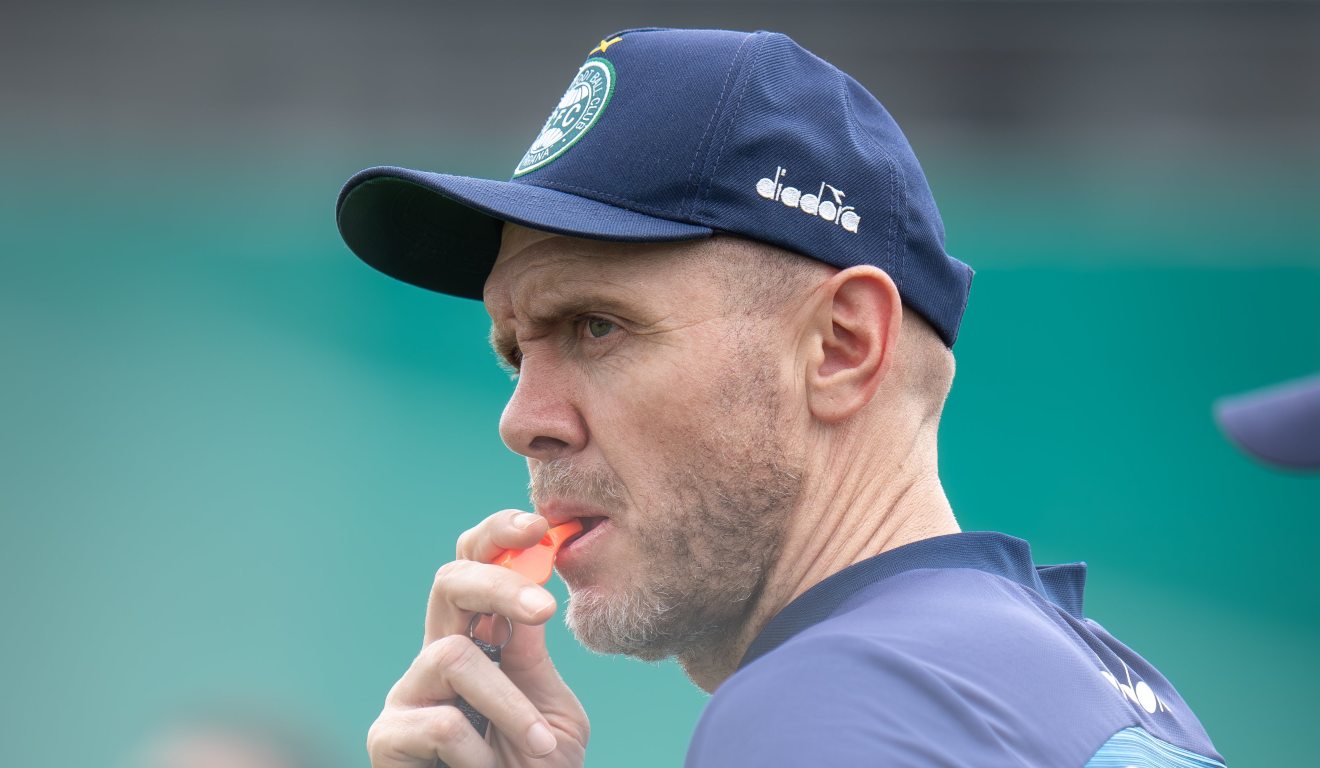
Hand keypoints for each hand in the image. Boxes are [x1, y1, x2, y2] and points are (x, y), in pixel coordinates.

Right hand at [367, 510, 588, 767]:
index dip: (497, 536)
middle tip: (543, 608)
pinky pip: (438, 722)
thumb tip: (532, 589)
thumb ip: (531, 656)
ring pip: (452, 657)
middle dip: (497, 583)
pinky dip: (479, 751)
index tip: (538, 525)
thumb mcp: (550, 709)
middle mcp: (437, 658)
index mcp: (480, 642)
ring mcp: (408, 695)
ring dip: (509, 705)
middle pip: (447, 583)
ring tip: (538, 746)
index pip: (475, 567)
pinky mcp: (386, 739)